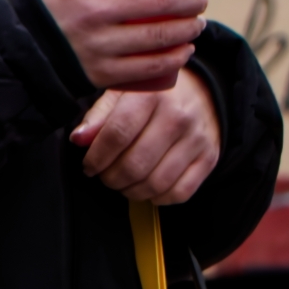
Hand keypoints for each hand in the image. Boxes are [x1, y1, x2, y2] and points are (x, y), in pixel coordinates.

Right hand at [30, 0, 203, 94]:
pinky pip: (149, 67)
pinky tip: (184, 51)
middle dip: (190, 0)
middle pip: (157, 2)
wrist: (17, 53)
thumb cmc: (45, 7)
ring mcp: (98, 45)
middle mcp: (92, 11)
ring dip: (188, 29)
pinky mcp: (102, 73)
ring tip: (197, 24)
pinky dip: (174, 58)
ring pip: (158, 36)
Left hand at [74, 68, 223, 204]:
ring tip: (125, 183)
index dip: (96, 158)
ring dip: (132, 191)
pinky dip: (159, 198)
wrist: (202, 91)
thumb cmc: (154, 95)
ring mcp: (197, 139)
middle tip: (106, 175)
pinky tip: (149, 187)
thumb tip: (79, 139)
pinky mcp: (209, 157)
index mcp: (152, 95)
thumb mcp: (122, 94)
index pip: (117, 135)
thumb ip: (99, 116)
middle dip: (111, 179)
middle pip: (135, 165)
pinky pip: (180, 192)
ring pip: (156, 183)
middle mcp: (178, 117)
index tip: (89, 165)